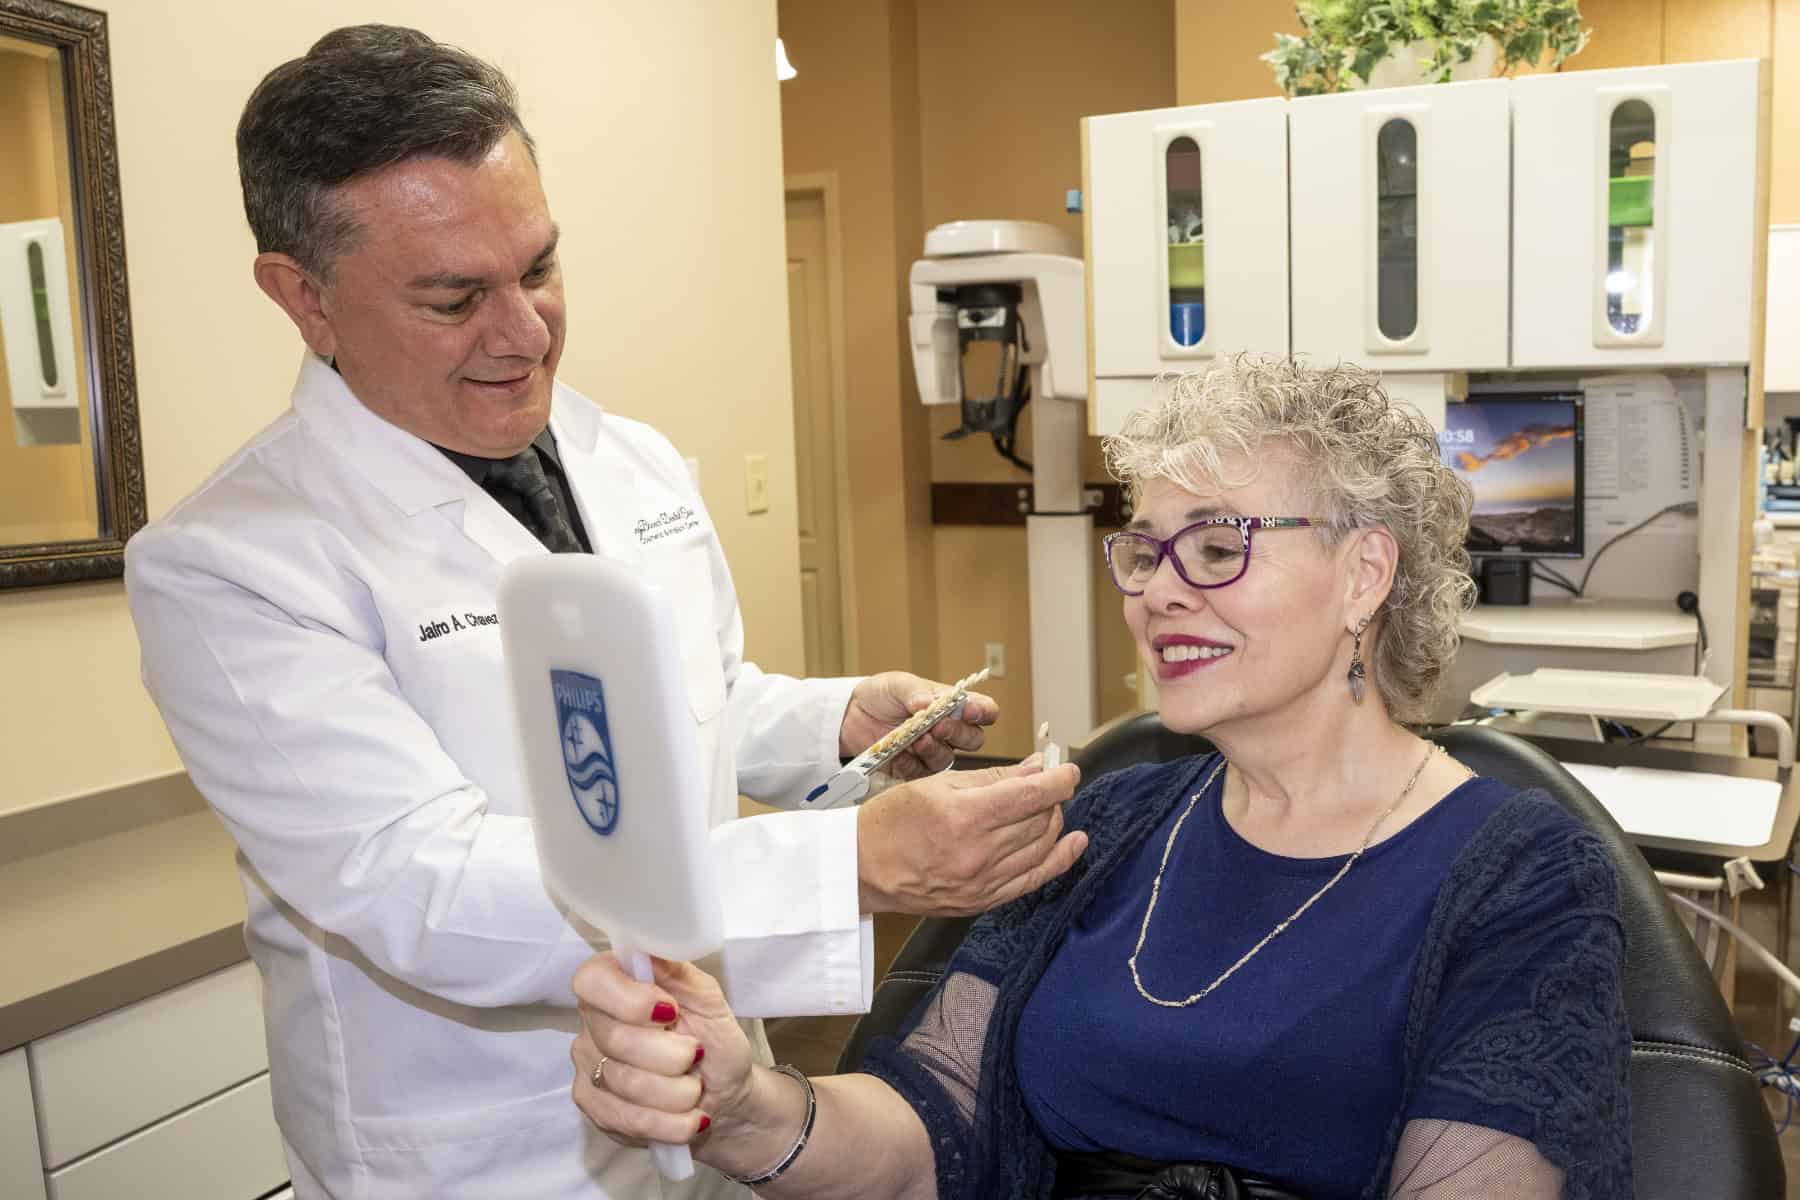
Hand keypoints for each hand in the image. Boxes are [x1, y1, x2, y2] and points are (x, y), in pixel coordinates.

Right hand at [570, 954, 753, 1147]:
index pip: (592, 980)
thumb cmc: (715, 1039)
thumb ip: (678, 972)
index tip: (670, 1012)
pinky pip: (622, 1117)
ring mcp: (587, 1065)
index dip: (628, 1000)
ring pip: (621, 1082)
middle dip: (670, 1055)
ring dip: (675, 1092)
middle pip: (613, 1038)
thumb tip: (647, 949)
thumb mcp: (709, 999)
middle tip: (697, 1055)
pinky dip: (667, 1123)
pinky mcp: (593, 1106)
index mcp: (617, 982)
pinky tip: (689, 1118)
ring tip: (696, 1089)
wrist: (724, 1095)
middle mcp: (592, 1021)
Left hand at [838, 671, 998, 778]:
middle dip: (957, 733)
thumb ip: (915, 692)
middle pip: (973, 739)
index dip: (983, 712)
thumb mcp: (897, 685)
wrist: (852, 715)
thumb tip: (929, 702)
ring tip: (915, 741)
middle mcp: (948, 731)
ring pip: (948, 758)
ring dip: (933, 749)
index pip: (983, 710)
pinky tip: (898, 754)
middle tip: (938, 726)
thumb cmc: (882, 695)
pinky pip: (921, 774)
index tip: (970, 710)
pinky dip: (910, 764)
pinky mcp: (914, 770)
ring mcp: (933, 751)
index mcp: (952, 706)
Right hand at [856, 759, 1085, 915]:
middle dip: (1054, 798)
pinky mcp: (982, 901)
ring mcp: (982, 882)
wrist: (862, 868)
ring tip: (1051, 807)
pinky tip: (1074, 843)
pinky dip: (1058, 859)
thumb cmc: (891, 820)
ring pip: (1041, 847)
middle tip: (1051, 785)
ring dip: (1054, 823)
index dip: (1059, 780)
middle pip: (1040, 820)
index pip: (1031, 796)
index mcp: (965, 816)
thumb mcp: (938, 784)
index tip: (1069, 770)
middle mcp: (978, 852)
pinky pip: (1033, 880)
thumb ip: (993, 778)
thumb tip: (1037, 768)